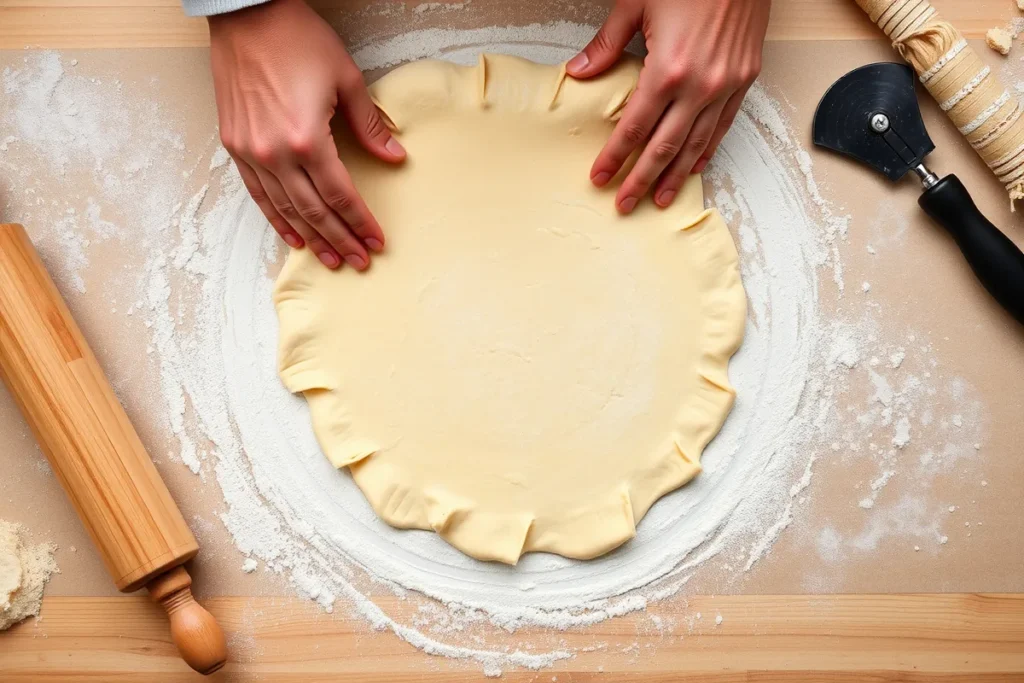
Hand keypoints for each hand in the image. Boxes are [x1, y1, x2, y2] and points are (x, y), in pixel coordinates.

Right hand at [209, 0, 405, 269]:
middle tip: (358, 261)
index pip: (340, 195)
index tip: (376, 241)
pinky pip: (258, 194)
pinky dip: (276, 218)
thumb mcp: (345, 79)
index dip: (360, 222)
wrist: (246, 14)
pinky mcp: (234, 146)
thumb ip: (370, 125)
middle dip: (340, 239)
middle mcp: (275, 153)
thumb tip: (394, 158)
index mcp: (307, 139)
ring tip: (331, 259)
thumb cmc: (296, 39)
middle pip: (314, 210)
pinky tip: (293, 235)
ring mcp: (251, 152)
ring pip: (286, 209)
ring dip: (311, 237)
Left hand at [566, 0, 768, 212]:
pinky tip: (693, 167)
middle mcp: (699, 86)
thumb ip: (607, 44)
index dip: (614, 157)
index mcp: (666, 70)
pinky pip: (724, 125)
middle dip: (641, 180)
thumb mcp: (636, 3)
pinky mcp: (745, 78)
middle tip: (625, 204)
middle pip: (663, 147)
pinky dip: (707, 149)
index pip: (633, 128)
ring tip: (660, 199)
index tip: (600, 178)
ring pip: (696, 144)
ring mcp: (725, 85)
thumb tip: (579, 71)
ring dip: (675, 176)